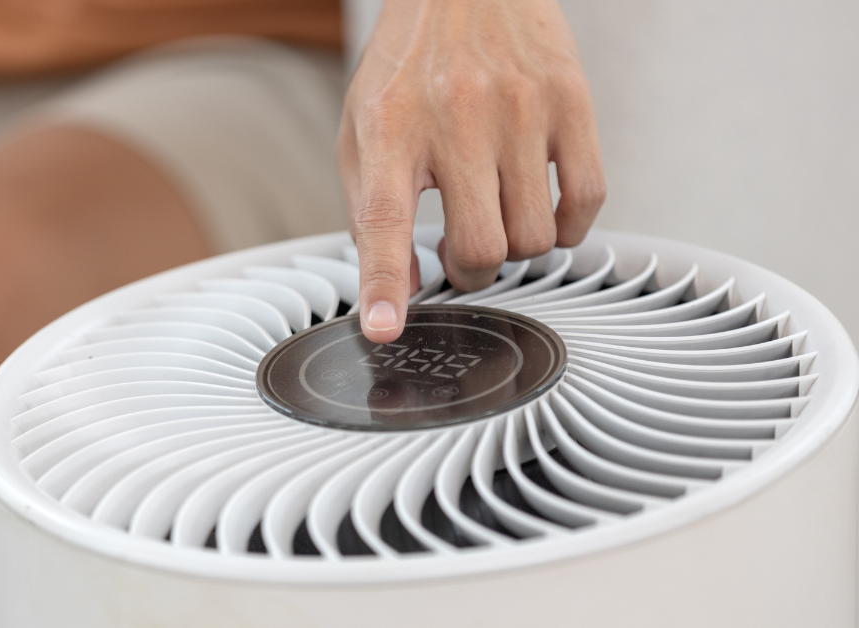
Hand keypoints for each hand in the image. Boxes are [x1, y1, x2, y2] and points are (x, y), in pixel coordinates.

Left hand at [337, 0, 606, 342]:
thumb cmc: (409, 62)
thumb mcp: (361, 128)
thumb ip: (368, 210)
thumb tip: (401, 286)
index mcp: (390, 128)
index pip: (383, 222)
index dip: (383, 284)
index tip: (382, 328)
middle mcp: (455, 118)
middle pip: (479, 248)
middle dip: (470, 274)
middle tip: (460, 257)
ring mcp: (520, 109)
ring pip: (533, 236)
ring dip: (516, 252)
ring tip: (497, 221)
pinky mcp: (571, 101)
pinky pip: (586, 200)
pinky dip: (568, 229)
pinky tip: (543, 211)